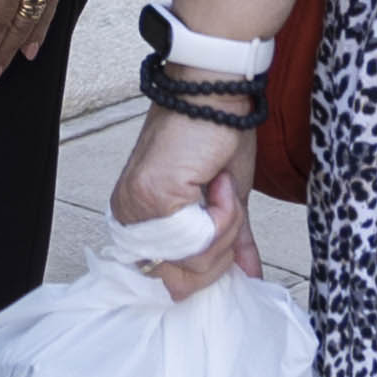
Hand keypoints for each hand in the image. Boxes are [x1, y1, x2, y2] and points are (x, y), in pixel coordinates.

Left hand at [111, 102, 263, 296]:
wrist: (213, 96)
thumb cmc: (215, 138)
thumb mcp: (227, 203)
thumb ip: (230, 242)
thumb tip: (247, 276)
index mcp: (139, 221)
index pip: (169, 279)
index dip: (207, 270)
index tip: (226, 240)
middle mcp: (129, 217)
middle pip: (183, 278)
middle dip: (221, 252)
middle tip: (228, 208)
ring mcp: (137, 208)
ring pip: (194, 261)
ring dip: (225, 230)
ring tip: (221, 190)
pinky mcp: (154, 195)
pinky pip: (200, 238)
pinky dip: (224, 216)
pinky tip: (217, 183)